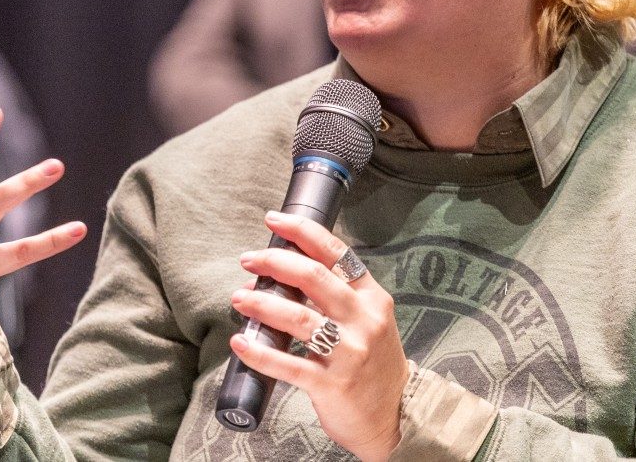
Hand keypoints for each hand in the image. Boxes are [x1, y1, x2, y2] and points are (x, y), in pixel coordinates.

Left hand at [228, 212, 407, 461]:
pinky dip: (259, 353)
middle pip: (313, 277)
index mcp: (372, 298)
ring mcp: (349, 352)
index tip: (273, 220)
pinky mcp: (332, 384)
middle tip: (248, 260)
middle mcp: (363, 319)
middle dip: (274, 263)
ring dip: (261, 304)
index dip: (301, 232)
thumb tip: (279, 277)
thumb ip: (335, 297)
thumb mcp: (367, 321)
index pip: (336, 253)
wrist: (396, 415)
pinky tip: (241, 343)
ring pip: (298, 317)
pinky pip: (288, 365)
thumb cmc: (374, 364)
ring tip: (239, 299)